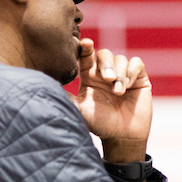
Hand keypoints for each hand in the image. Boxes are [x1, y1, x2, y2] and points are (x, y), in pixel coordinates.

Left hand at [72, 39, 151, 161]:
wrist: (122, 136)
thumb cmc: (99, 124)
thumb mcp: (79, 109)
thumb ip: (66, 97)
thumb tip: (43, 87)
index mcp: (89, 76)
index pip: (87, 55)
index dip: (86, 48)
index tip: (86, 44)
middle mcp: (105, 72)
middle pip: (104, 54)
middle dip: (106, 64)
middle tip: (107, 79)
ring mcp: (123, 74)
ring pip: (120, 59)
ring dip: (119, 74)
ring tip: (118, 92)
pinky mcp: (138, 78)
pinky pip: (136, 64)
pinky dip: (131, 72)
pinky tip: (128, 87)